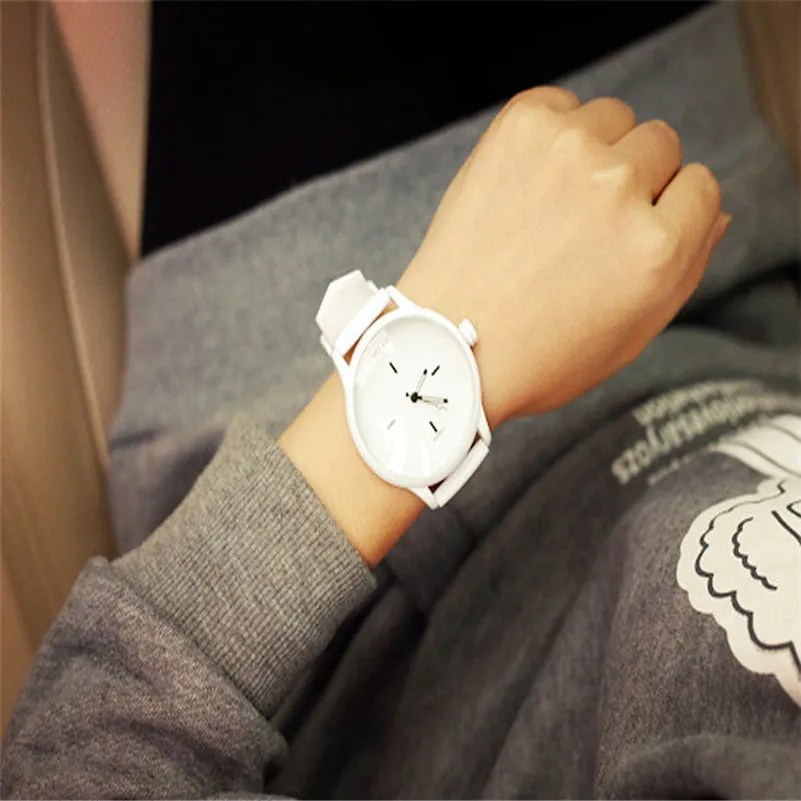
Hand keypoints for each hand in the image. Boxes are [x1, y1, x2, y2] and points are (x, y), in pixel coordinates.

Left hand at [396, 87, 729, 427]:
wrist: (448, 341)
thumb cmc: (536, 350)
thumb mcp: (633, 332)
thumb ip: (687, 267)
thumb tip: (711, 210)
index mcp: (656, 248)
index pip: (702, 188)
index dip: (670, 214)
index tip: (633, 233)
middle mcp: (617, 191)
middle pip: (661, 146)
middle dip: (635, 182)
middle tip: (586, 226)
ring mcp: (566, 153)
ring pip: (615, 119)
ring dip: (596, 151)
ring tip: (554, 203)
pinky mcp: (519, 129)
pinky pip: (560, 103)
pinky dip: (552, 132)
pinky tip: (528, 180)